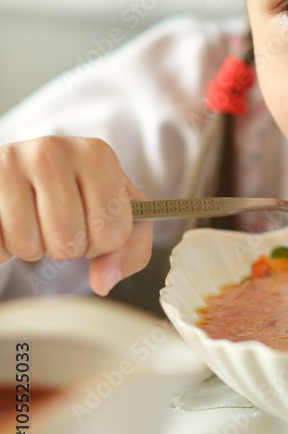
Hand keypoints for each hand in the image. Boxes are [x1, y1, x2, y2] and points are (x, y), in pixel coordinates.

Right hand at [0, 137, 152, 296]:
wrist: (21, 170)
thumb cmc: (73, 192)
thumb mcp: (113, 211)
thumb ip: (128, 250)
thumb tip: (103, 282)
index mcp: (96, 154)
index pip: (114, 233)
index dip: (102, 244)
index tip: (90, 224)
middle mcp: (52, 151)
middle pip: (70, 243)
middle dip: (65, 248)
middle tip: (57, 224)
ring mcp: (11, 164)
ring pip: (30, 246)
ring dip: (32, 248)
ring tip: (32, 221)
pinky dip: (4, 249)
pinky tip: (7, 222)